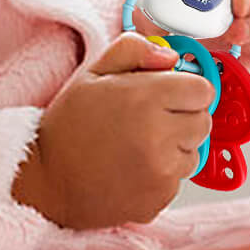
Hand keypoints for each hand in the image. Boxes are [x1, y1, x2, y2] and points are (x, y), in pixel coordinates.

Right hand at [13, 33, 216, 229]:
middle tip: (149, 122)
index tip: (168, 97)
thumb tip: (171, 57)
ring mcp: (161, 172)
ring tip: (138, 147)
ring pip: (194, 151)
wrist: (46, 182)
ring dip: (175, 148)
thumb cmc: (69, 127)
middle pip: (203, 121)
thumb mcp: (93, 73)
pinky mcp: (160, 198)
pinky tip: (134, 169)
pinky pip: (180, 179)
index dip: (186, 90)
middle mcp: (159, 136)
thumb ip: (134, 50)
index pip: (203, 90)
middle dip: (182, 118)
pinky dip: (163, 174)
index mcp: (146, 99)